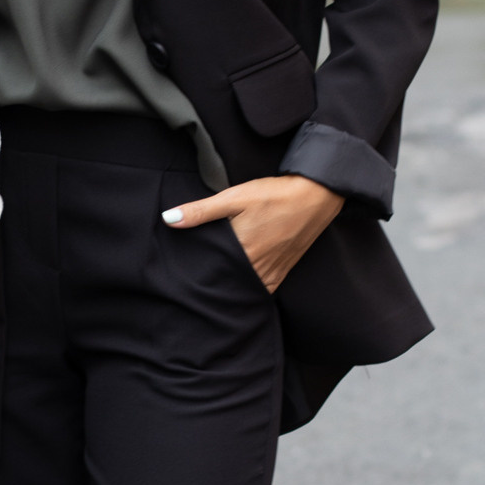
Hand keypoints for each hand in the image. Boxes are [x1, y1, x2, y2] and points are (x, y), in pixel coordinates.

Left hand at [161, 174, 343, 293]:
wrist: (315, 195)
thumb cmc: (274, 195)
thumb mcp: (234, 197)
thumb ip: (201, 211)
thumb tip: (169, 218)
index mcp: (241, 252)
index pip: (210, 271)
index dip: (195, 274)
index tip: (181, 275)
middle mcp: (256, 267)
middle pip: (226, 283)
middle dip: (211, 283)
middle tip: (192, 283)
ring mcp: (271, 271)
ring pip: (244, 289)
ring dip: (230, 288)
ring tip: (213, 287)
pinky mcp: (283, 270)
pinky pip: (263, 289)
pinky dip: (250, 290)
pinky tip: (239, 286)